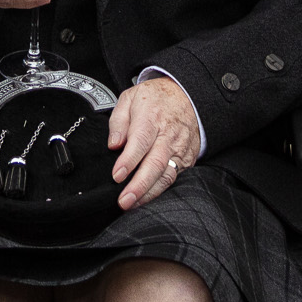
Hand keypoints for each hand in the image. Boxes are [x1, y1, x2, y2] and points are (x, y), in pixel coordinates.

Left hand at [109, 77, 201, 209]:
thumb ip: (118, 121)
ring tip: (132, 205)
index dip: (129, 161)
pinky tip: (146, 198)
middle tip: (124, 201)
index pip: (140, 142)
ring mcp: (180, 149)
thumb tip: (113, 144)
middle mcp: (168, 135)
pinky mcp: (187, 159)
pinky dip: (160, 191)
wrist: (186, 96)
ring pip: (167, 176)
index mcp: (152, 117)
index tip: (117, 175)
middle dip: (139, 185)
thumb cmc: (154, 99)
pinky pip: (174, 178)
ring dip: (149, 193)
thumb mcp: (130, 98)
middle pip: (155, 164)